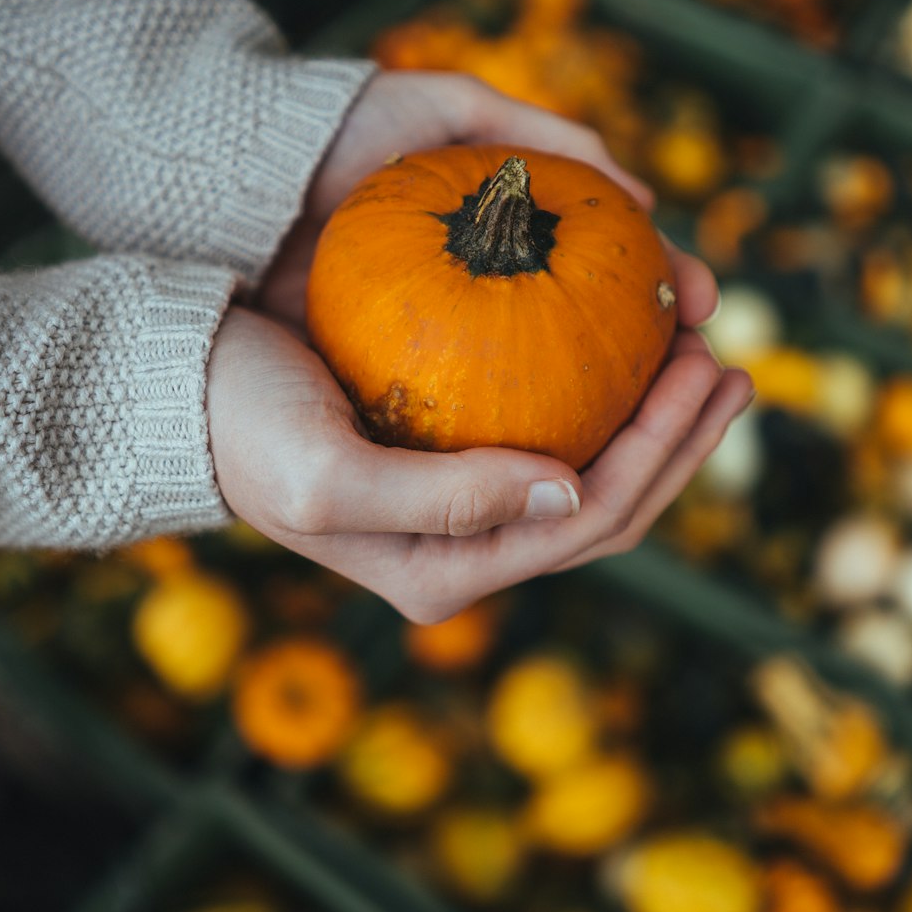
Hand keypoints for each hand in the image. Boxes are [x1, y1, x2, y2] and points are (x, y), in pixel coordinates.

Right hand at [207, 69, 752, 620]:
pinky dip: (604, 388)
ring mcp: (469, 506)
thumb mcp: (331, 478)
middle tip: (725, 355)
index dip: (666, 453)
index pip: (590, 523)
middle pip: (611, 504)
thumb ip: (447, 503)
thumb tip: (570, 495)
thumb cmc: (245, 431)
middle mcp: (470, 550)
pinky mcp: (460, 454)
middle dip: (682, 437)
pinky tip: (631, 337)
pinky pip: (558, 426)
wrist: (186, 390)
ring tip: (698, 342)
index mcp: (449, 574)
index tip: (706, 367)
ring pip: (595, 468)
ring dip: (657, 414)